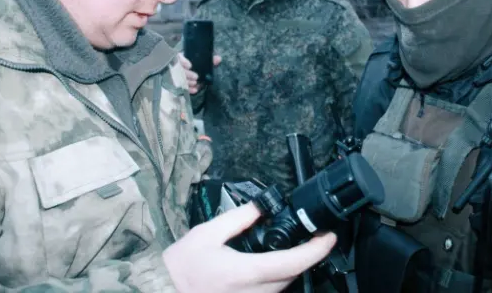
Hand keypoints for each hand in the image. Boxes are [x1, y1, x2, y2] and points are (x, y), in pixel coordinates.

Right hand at [163, 203, 336, 292]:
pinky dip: (276, 278)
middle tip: (311, 236)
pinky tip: (269, 265)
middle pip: (292, 276)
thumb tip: (262, 206)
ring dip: (290, 268)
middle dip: (305, 256)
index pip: (292, 263)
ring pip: (283, 287)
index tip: (328, 237)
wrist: (163, 291)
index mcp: (245, 272)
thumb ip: (239, 218)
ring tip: (292, 247)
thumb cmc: (181, 265)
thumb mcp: (207, 233)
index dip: (316, 250)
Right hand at [178, 53, 221, 94]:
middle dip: (187, 74)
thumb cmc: (198, 67)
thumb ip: (210, 61)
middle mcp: (178, 66)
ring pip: (179, 79)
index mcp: (182, 58)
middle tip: (196, 77)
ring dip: (187, 82)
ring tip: (195, 83)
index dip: (183, 61)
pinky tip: (194, 90)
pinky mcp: (179, 86)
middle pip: (179, 70)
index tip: (190, 66)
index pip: (179, 57)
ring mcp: (177, 76)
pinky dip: (188, 89)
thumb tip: (219, 59)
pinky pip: (182, 88)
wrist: (195, 77)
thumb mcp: (203, 63)